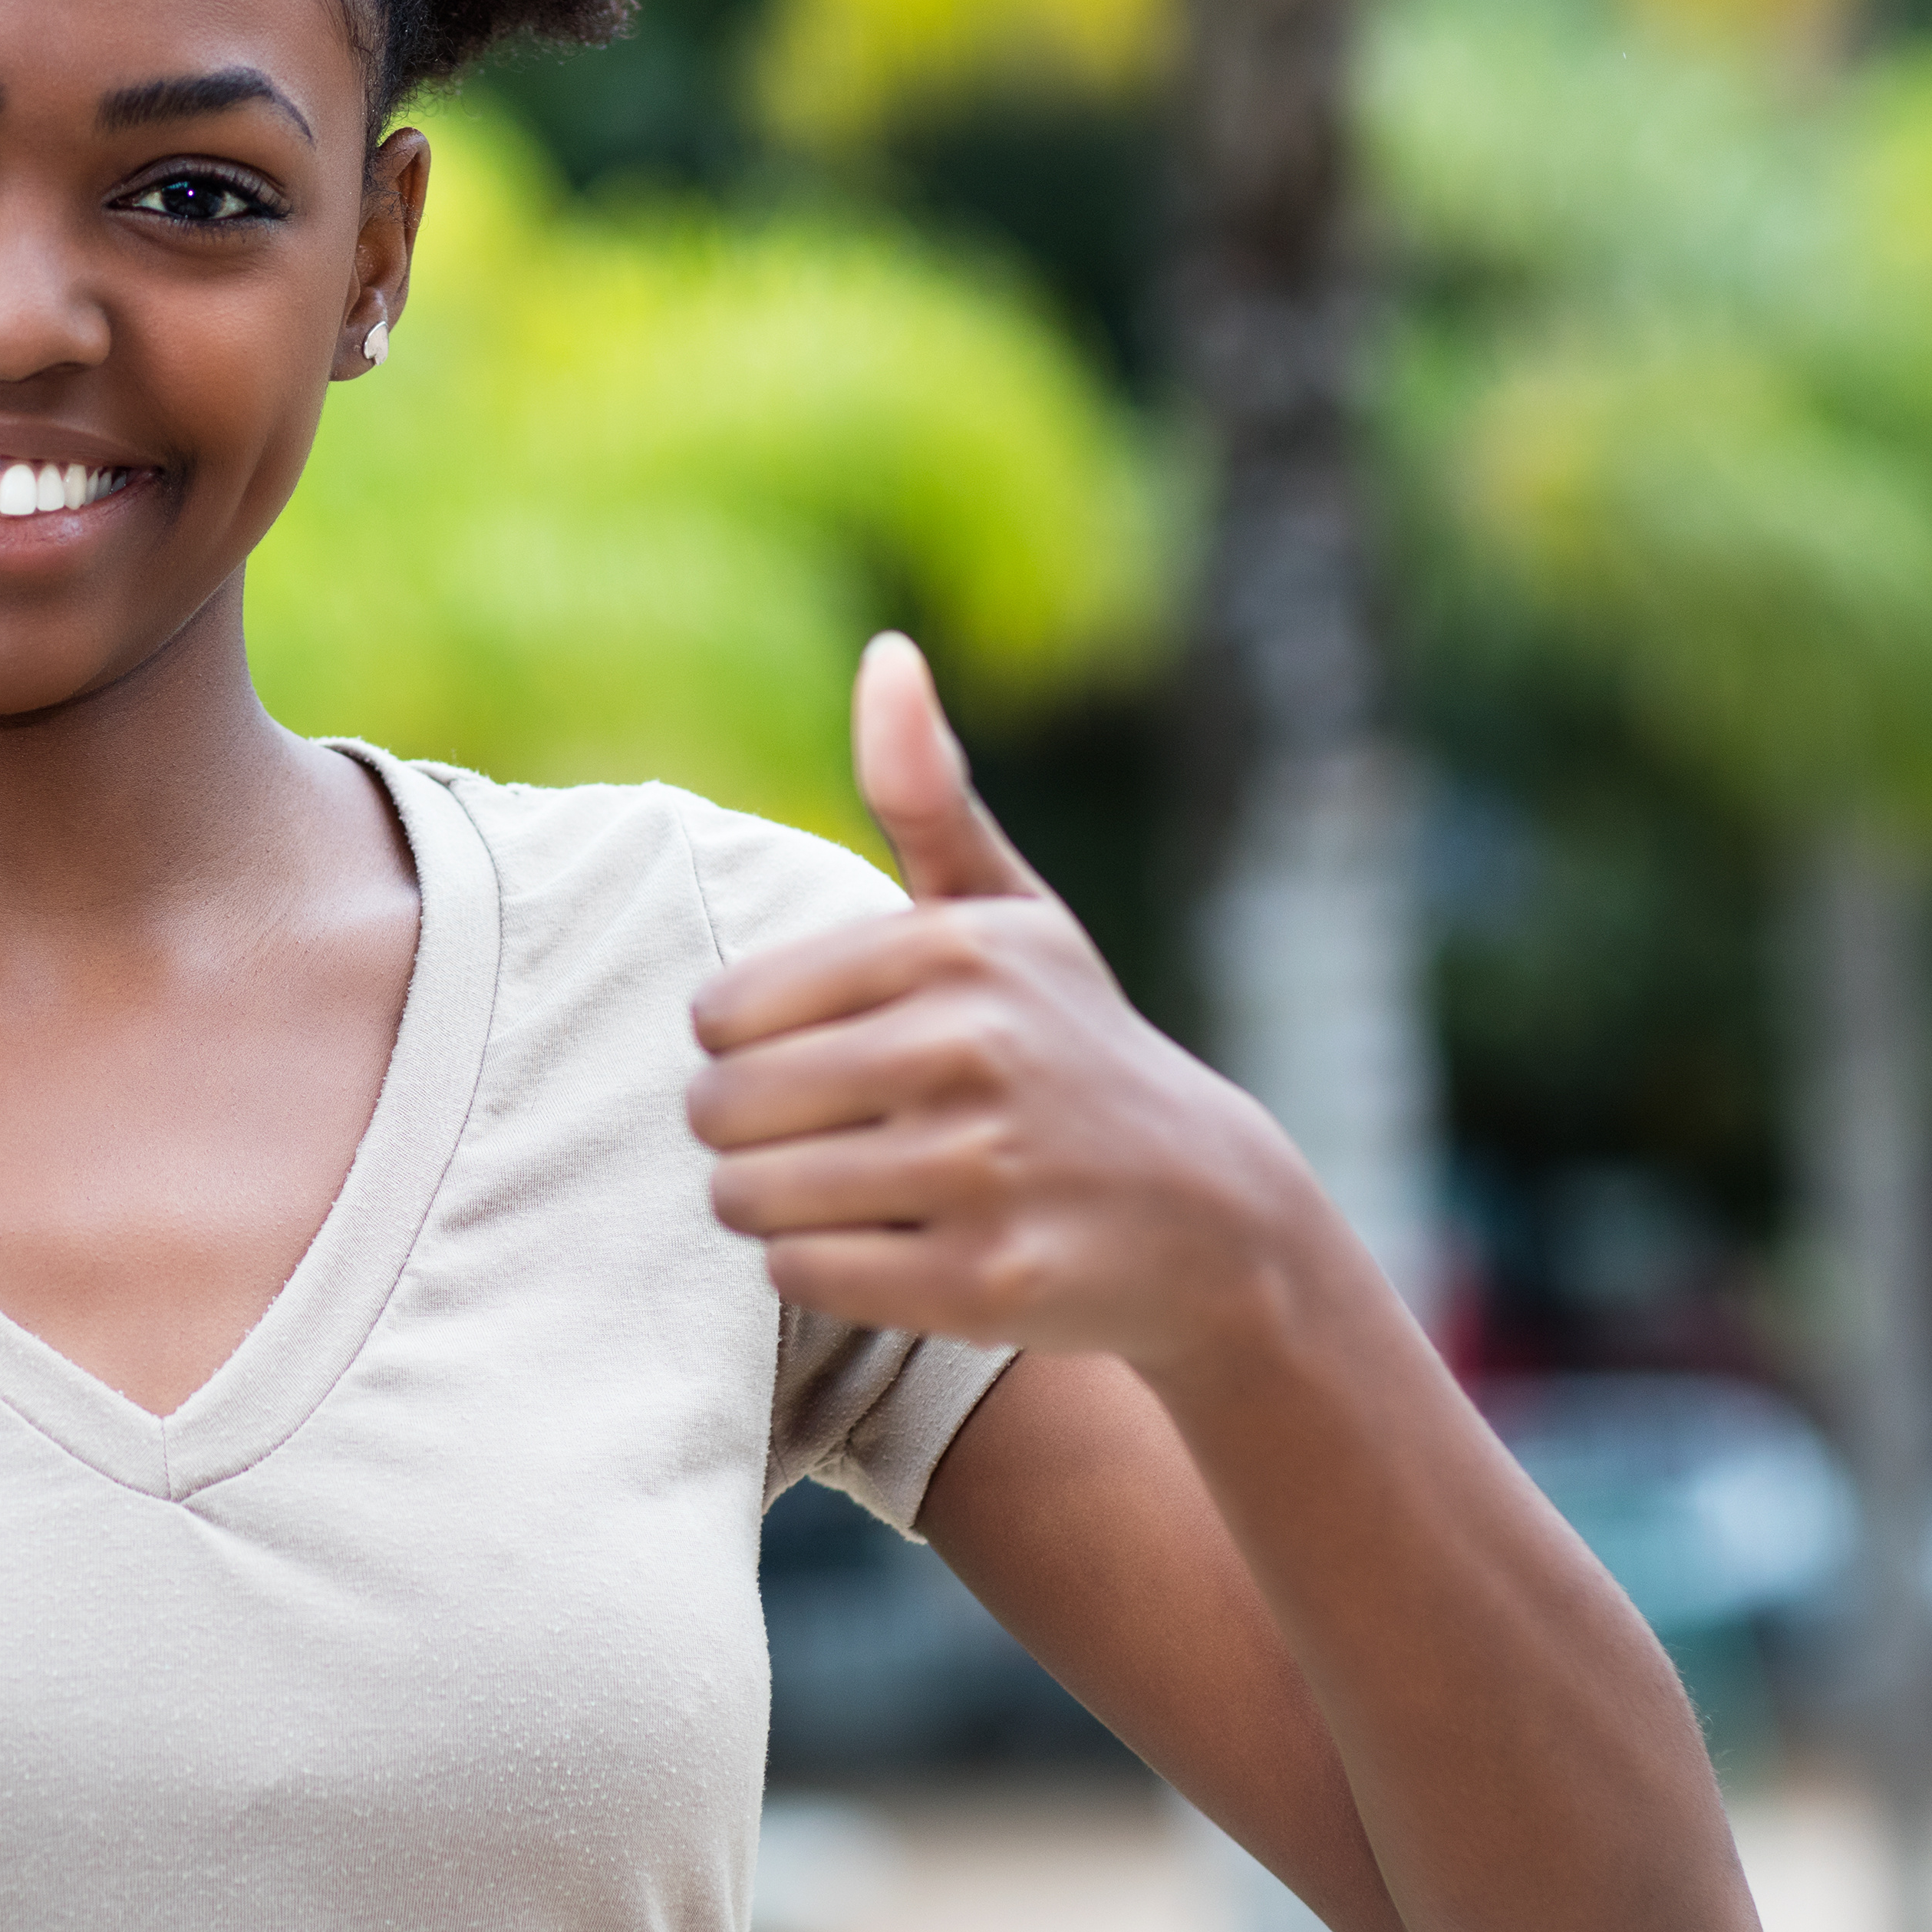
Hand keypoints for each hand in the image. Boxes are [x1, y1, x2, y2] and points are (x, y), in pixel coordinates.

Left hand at [685, 634, 1332, 1378]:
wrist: (1211, 1215)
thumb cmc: (1069, 1049)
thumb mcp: (1010, 914)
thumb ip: (927, 797)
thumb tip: (886, 651)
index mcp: (953, 949)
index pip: (720, 1014)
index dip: (742, 1050)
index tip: (810, 1059)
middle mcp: (970, 1048)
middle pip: (723, 1109)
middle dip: (747, 1135)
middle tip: (821, 1138)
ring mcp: (982, 1169)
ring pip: (748, 1198)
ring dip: (772, 1209)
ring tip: (850, 1191)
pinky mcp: (986, 1280)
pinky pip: (802, 1277)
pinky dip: (818, 1272)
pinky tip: (888, 1249)